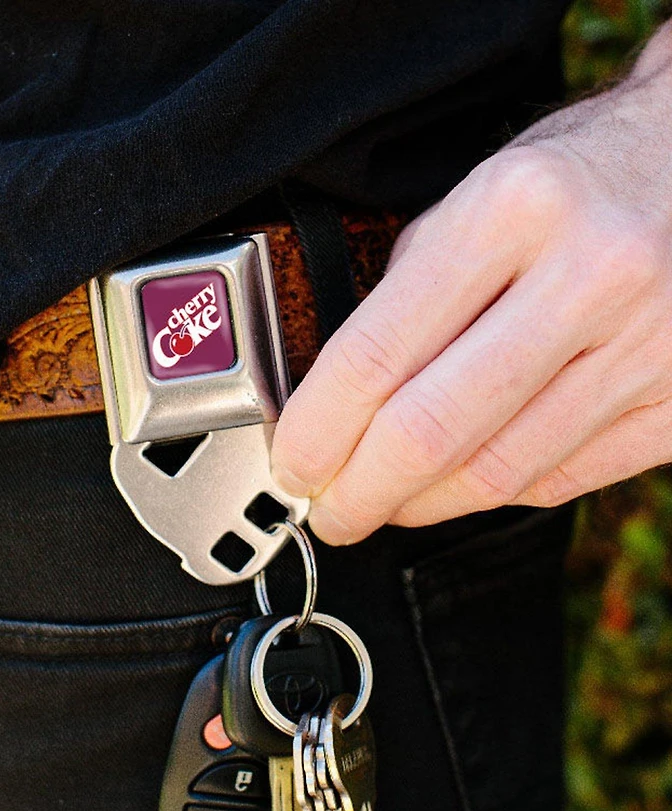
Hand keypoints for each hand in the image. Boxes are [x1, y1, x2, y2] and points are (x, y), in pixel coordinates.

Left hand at [271, 24, 671, 543]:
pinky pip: (559, 479)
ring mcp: (645, 345)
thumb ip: (411, 293)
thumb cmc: (578, 180)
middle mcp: (590, 276)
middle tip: (328, 511)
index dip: (317, 431)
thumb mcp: (480, 196)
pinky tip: (456, 487)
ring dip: (420, 505)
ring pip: (496, 473)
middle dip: (358, 492)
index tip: (292, 465)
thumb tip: (339, 404)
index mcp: (514, 209)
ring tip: (385, 502)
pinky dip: (490, 495)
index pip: (376, 355)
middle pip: (431, 432)